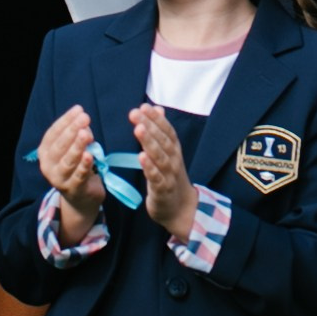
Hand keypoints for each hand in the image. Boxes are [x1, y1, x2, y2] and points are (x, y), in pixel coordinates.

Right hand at [36, 102, 103, 246]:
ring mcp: (59, 179)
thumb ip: (78, 136)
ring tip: (86, 134)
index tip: (79, 109)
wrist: (81, 197)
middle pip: (59, 146)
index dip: (65, 120)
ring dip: (77, 146)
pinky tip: (90, 156)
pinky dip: (84, 166)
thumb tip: (85, 124)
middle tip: (85, 117)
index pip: (53, 133)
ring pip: (68, 161)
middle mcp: (48, 166)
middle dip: (72, 130)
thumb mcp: (75, 149)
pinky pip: (79, 176)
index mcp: (45, 152)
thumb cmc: (77, 167)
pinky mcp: (73, 189)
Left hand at [129, 100, 194, 236]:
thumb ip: (161, 131)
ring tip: (138, 129)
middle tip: (135, 113)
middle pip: (162, 140)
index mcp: (174, 150)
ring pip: (160, 156)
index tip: (144, 106)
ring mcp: (169, 175)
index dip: (156, 118)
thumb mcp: (168, 153)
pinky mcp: (162, 190)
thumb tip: (157, 108)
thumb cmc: (170, 177)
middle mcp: (173, 160)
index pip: (167, 130)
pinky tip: (141, 156)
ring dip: (149, 142)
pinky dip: (149, 167)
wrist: (181, 209)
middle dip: (149, 125)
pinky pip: (156, 177)